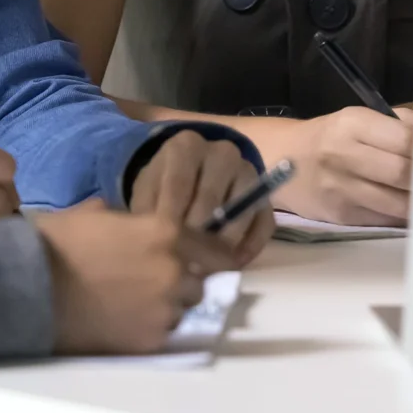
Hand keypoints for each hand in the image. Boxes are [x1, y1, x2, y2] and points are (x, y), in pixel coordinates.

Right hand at [37, 202, 241, 354]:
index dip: (214, 258)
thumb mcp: (94, 215)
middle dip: (182, 283)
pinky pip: (161, 335)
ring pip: (181, 311)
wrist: (29, 287)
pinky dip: (148, 330)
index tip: (213, 264)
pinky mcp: (148, 340)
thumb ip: (127, 220)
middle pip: (198, 284)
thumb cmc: (56, 243)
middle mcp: (175, 272)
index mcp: (166, 233)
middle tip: (152, 284)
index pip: (215, 250)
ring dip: (166, 308)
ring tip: (133, 306)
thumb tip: (130, 223)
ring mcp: (164, 309)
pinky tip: (123, 323)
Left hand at [129, 131, 274, 263]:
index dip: (171, 217)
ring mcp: (247, 171)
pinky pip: (264, 222)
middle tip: (182, 262)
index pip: (179, 183)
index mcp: (187, 146)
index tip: (164, 245)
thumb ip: (147, 211)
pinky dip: (251, 246)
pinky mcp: (265, 196)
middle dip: (196, 234)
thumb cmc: (163, 186)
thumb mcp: (147, 191)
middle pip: (210, 198)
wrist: (189, 177)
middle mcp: (222, 152)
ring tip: (205, 266)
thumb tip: (154, 242)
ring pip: (240, 210)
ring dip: (223, 243)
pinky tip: (233, 263)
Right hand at [273, 106, 412, 226]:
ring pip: (397, 203)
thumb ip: (400, 125)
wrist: (282, 160)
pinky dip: (403, 216)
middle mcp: (343, 155)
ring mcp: (340, 189)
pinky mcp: (341, 216)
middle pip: (402, 172)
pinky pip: (384, 219)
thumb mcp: (359, 119)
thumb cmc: (332, 138)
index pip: (406, 139)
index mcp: (352, 123)